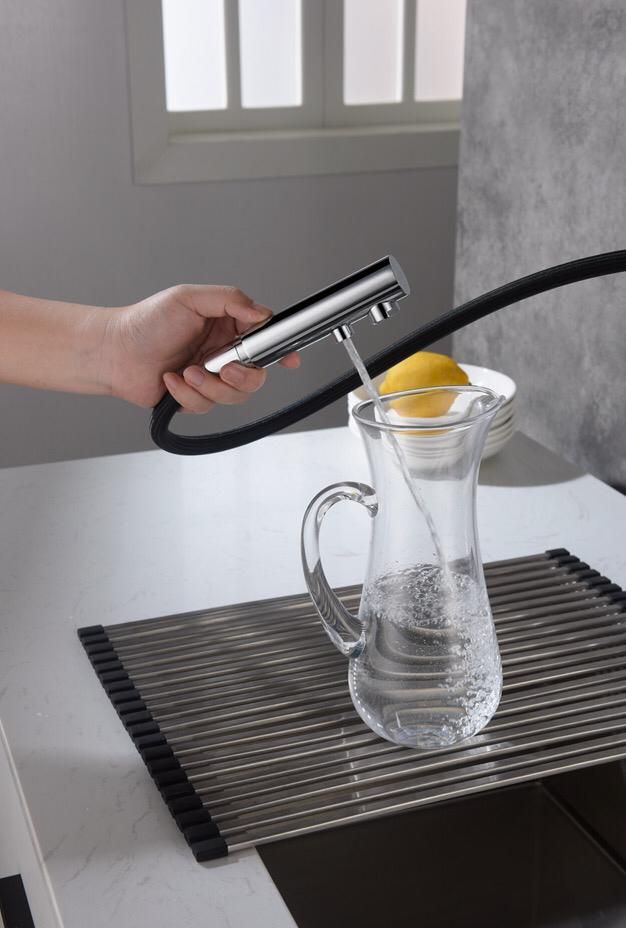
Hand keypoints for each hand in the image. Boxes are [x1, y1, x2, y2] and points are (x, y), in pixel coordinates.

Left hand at [106, 284, 299, 410]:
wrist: (113, 353)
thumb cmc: (145, 322)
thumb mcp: (189, 298)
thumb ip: (230, 300)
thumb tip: (261, 313)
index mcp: (226, 326)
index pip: (263, 338)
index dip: (279, 350)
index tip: (289, 358)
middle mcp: (222, 353)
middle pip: (256, 374)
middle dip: (242, 376)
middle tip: (224, 369)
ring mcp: (209, 377)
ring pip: (234, 394)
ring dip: (209, 386)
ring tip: (186, 372)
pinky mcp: (194, 397)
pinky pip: (207, 406)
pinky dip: (187, 394)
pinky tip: (170, 381)